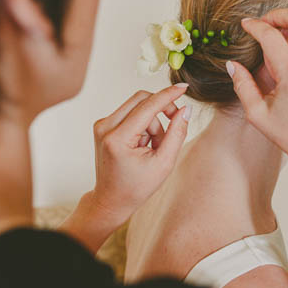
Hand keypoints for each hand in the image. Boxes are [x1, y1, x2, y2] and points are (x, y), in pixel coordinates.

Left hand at [91, 84, 191, 225]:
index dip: (168, 95)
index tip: (183, 87)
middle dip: (161, 110)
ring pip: (137, 106)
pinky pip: (130, 113)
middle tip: (173, 125)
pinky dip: (142, 125)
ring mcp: (102, 125)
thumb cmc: (136, 187)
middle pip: (141, 99)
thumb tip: (185, 109)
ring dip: (152, 122)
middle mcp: (105, 127)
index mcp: (118, 138)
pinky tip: (142, 144)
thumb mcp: (164, 163)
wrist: (111, 199)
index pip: (147, 106)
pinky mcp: (104, 125)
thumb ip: (177, 133)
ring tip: (153, 147)